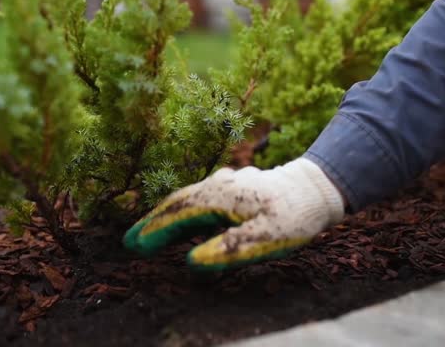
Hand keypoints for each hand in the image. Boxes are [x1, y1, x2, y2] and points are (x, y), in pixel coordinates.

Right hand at [123, 158, 344, 269]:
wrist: (315, 189)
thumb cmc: (293, 216)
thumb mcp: (266, 238)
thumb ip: (229, 249)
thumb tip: (192, 261)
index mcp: (219, 197)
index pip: (177, 215)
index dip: (154, 231)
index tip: (134, 246)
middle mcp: (217, 186)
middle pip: (176, 204)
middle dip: (151, 222)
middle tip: (129, 241)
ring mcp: (225, 183)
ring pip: (188, 199)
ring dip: (166, 215)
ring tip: (148, 232)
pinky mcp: (232, 186)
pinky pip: (201, 197)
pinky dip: (185, 209)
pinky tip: (184, 217)